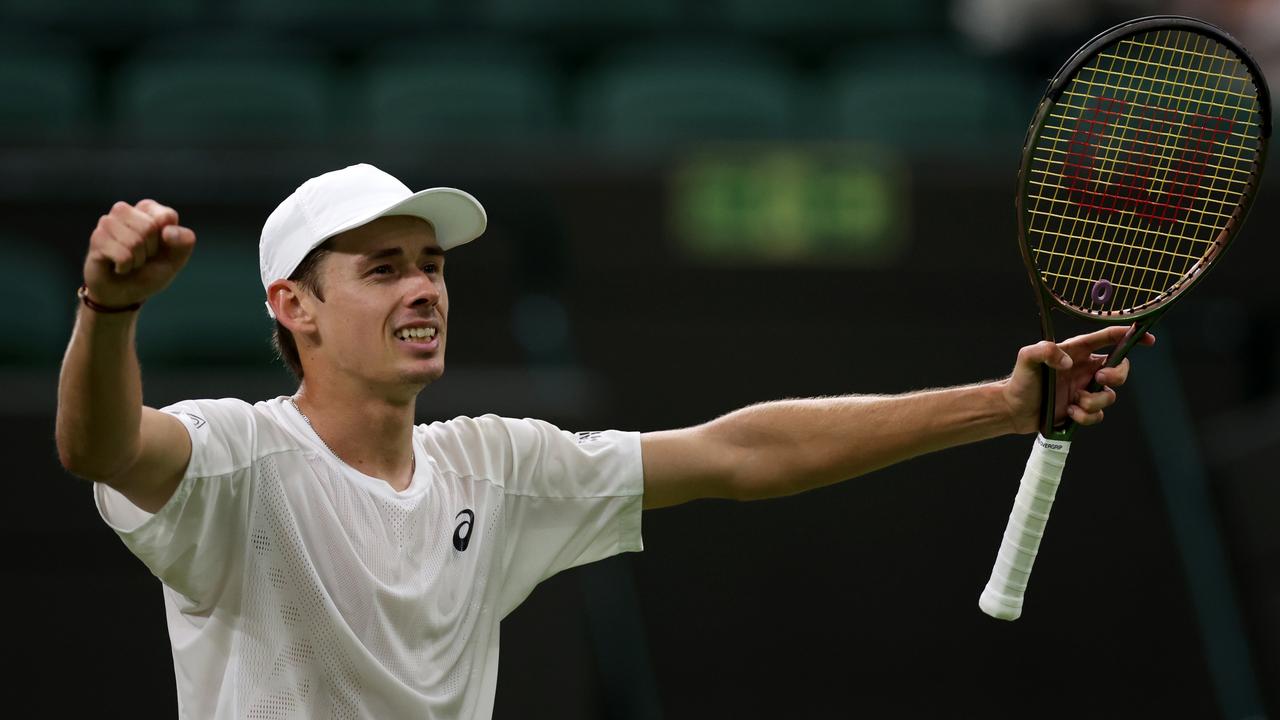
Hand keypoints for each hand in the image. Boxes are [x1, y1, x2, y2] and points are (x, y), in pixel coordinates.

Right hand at [83, 199, 196, 307]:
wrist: (124, 293)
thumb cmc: (150, 271)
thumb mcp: (176, 259)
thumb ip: (184, 241)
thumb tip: (168, 231)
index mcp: (148, 210)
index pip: (167, 216)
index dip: (168, 240)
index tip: (159, 248)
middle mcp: (125, 211)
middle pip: (149, 228)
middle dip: (150, 251)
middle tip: (142, 257)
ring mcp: (107, 223)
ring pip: (134, 241)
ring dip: (137, 260)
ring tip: (130, 262)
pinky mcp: (96, 238)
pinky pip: (122, 255)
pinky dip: (125, 267)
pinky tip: (119, 267)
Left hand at [1002, 325, 1155, 434]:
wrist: (1013, 409)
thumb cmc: (1020, 380)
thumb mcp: (1027, 358)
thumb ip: (1045, 351)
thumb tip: (1069, 362)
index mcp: (1077, 352)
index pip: (1109, 339)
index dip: (1130, 336)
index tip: (1148, 339)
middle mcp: (1085, 370)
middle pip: (1120, 369)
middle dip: (1118, 375)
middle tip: (1100, 379)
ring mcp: (1085, 390)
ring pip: (1109, 397)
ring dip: (1094, 401)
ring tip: (1074, 402)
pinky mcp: (1082, 410)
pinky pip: (1097, 415)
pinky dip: (1086, 417)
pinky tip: (1068, 412)